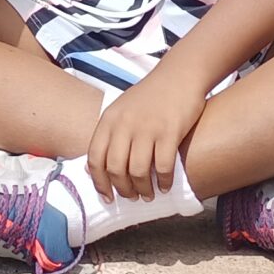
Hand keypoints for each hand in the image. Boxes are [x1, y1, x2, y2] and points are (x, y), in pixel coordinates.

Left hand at [84, 68, 207, 204]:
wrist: (179, 76)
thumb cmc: (150, 97)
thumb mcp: (122, 109)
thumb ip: (110, 135)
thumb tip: (96, 168)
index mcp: (109, 119)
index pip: (95, 158)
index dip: (99, 182)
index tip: (108, 197)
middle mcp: (124, 124)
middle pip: (116, 169)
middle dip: (123, 189)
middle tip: (133, 197)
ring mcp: (147, 127)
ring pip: (138, 171)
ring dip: (144, 189)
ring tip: (149, 194)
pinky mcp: (169, 131)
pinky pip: (163, 166)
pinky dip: (164, 181)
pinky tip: (166, 186)